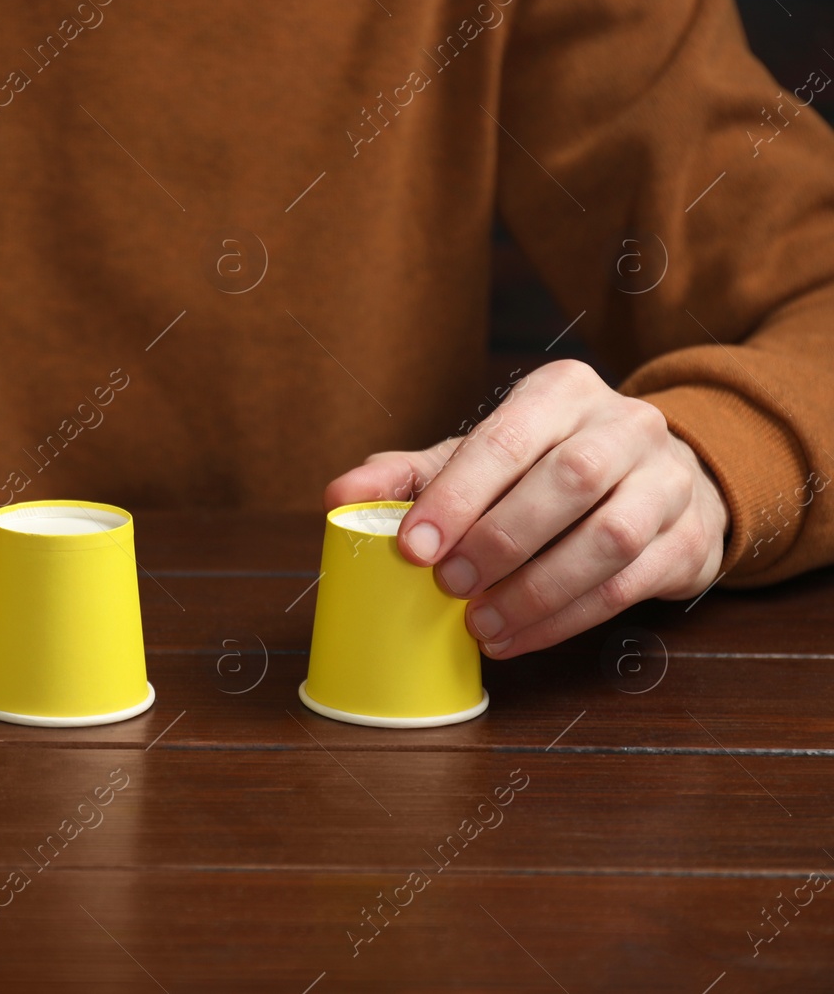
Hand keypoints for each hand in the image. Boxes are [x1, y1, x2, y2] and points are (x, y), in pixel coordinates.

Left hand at [323, 360, 727, 658]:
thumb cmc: (545, 469)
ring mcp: (668, 481)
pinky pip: (629, 586)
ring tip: (481, 625)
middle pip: (569, 479)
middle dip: (499, 540)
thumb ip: (411, 475)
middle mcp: (626, 425)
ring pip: (608, 538)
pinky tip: (519, 636)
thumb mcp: (478, 459)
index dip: (457, 495)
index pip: (507, 437)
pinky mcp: (688, 539)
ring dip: (536, 591)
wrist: (655, 481)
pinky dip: (566, 619)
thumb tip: (339, 496)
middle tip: (447, 587)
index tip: (412, 547)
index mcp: (563, 392)